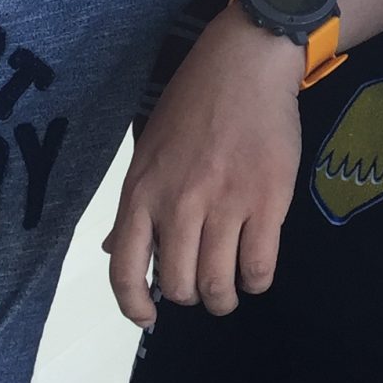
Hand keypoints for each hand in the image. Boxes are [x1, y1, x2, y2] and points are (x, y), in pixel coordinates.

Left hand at [105, 13, 303, 326]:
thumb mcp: (148, 150)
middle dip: (190, 297)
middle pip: (178, 284)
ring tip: (229, 292)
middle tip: (201, 289)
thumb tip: (115, 250)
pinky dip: (256, 282)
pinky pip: (258, 266)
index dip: (133, 304)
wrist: (245, 65)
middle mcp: (179, 203)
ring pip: (218, 283)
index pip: (125, 268)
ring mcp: (225, 203)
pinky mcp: (267, 201)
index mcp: (142, 192)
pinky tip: (256, 274)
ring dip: (223, 298)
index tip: (147, 317)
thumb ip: (134, 205)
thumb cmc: (194, 104)